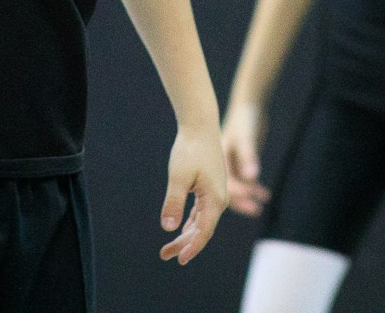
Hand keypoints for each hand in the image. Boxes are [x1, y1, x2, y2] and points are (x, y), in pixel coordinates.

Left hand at [159, 126, 228, 264]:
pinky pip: (200, 212)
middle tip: (165, 255)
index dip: (191, 248)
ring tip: (168, 248)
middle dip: (184, 244)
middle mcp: (219, 200)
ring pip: (201, 222)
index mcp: (215, 200)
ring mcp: (215, 194)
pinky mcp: (209, 187)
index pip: (204, 232)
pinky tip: (181, 229)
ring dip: (185, 235)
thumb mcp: (179, 177)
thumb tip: (168, 228)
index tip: (179, 259)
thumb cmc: (190, 149)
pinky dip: (190, 222)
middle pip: (202, 230)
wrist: (200, 124)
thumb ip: (174, 202)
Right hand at [222, 102, 270, 216]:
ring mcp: (229, 162)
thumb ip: (249, 156)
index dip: (237, 193)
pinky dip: (252, 187)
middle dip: (241, 200)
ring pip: (236, 185)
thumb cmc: (244, 119)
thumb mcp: (246, 137)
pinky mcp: (237, 161)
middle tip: (254, 210)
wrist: (247, 105)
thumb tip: (252, 178)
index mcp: (219, 158)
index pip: (225, 182)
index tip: (249, 201)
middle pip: (228, 187)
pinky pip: (242, 179)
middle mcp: (221, 163)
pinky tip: (265, 194)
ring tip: (259, 207)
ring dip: (247, 196)